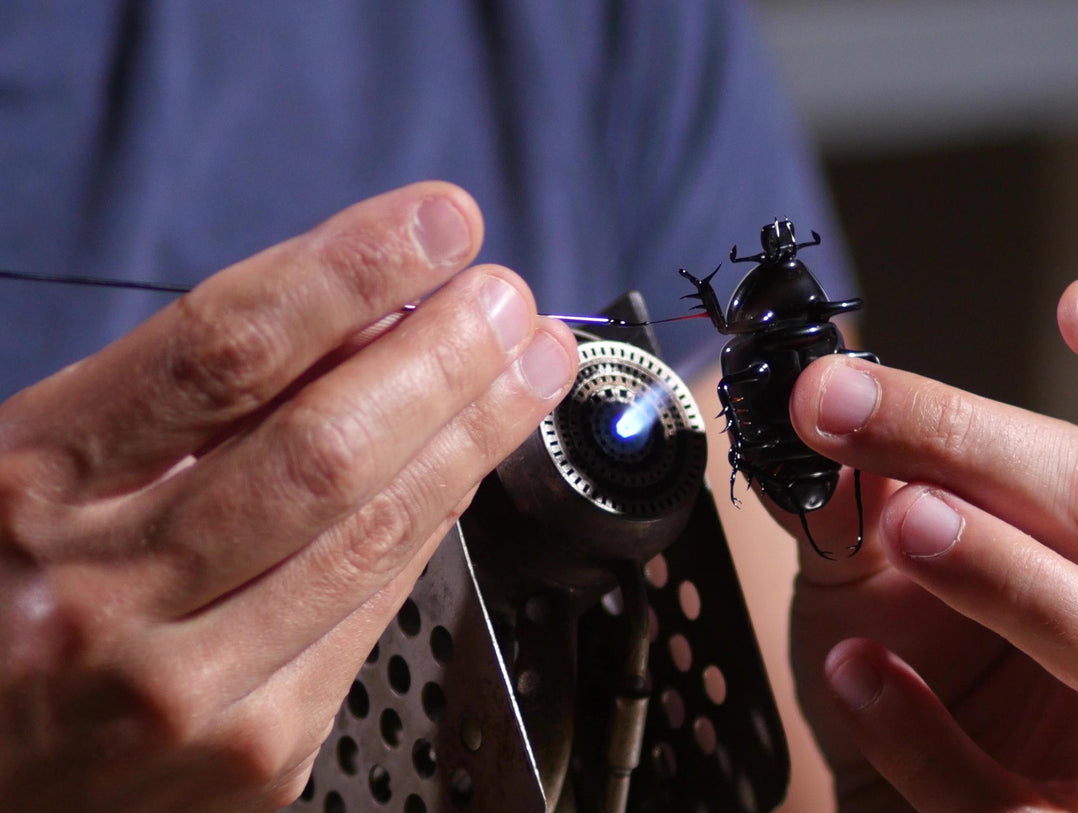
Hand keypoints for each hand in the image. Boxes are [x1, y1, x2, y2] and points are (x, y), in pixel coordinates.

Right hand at [0, 183, 577, 810]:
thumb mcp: (35, 466)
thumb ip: (180, 398)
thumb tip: (356, 319)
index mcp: (29, 491)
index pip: (224, 349)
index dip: (351, 271)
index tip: (435, 225)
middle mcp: (106, 597)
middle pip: (326, 446)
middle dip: (443, 356)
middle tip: (505, 295)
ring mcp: (190, 691)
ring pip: (375, 534)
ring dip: (473, 434)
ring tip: (525, 367)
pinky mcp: (257, 757)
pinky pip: (374, 613)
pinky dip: (432, 523)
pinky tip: (468, 465)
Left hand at [782, 269, 1077, 809]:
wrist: (896, 788)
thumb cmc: (915, 650)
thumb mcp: (873, 550)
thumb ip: (852, 481)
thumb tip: (813, 399)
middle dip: (969, 440)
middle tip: (842, 406)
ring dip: (1004, 574)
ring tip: (902, 527)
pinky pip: (1014, 786)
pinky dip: (920, 726)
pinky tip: (856, 677)